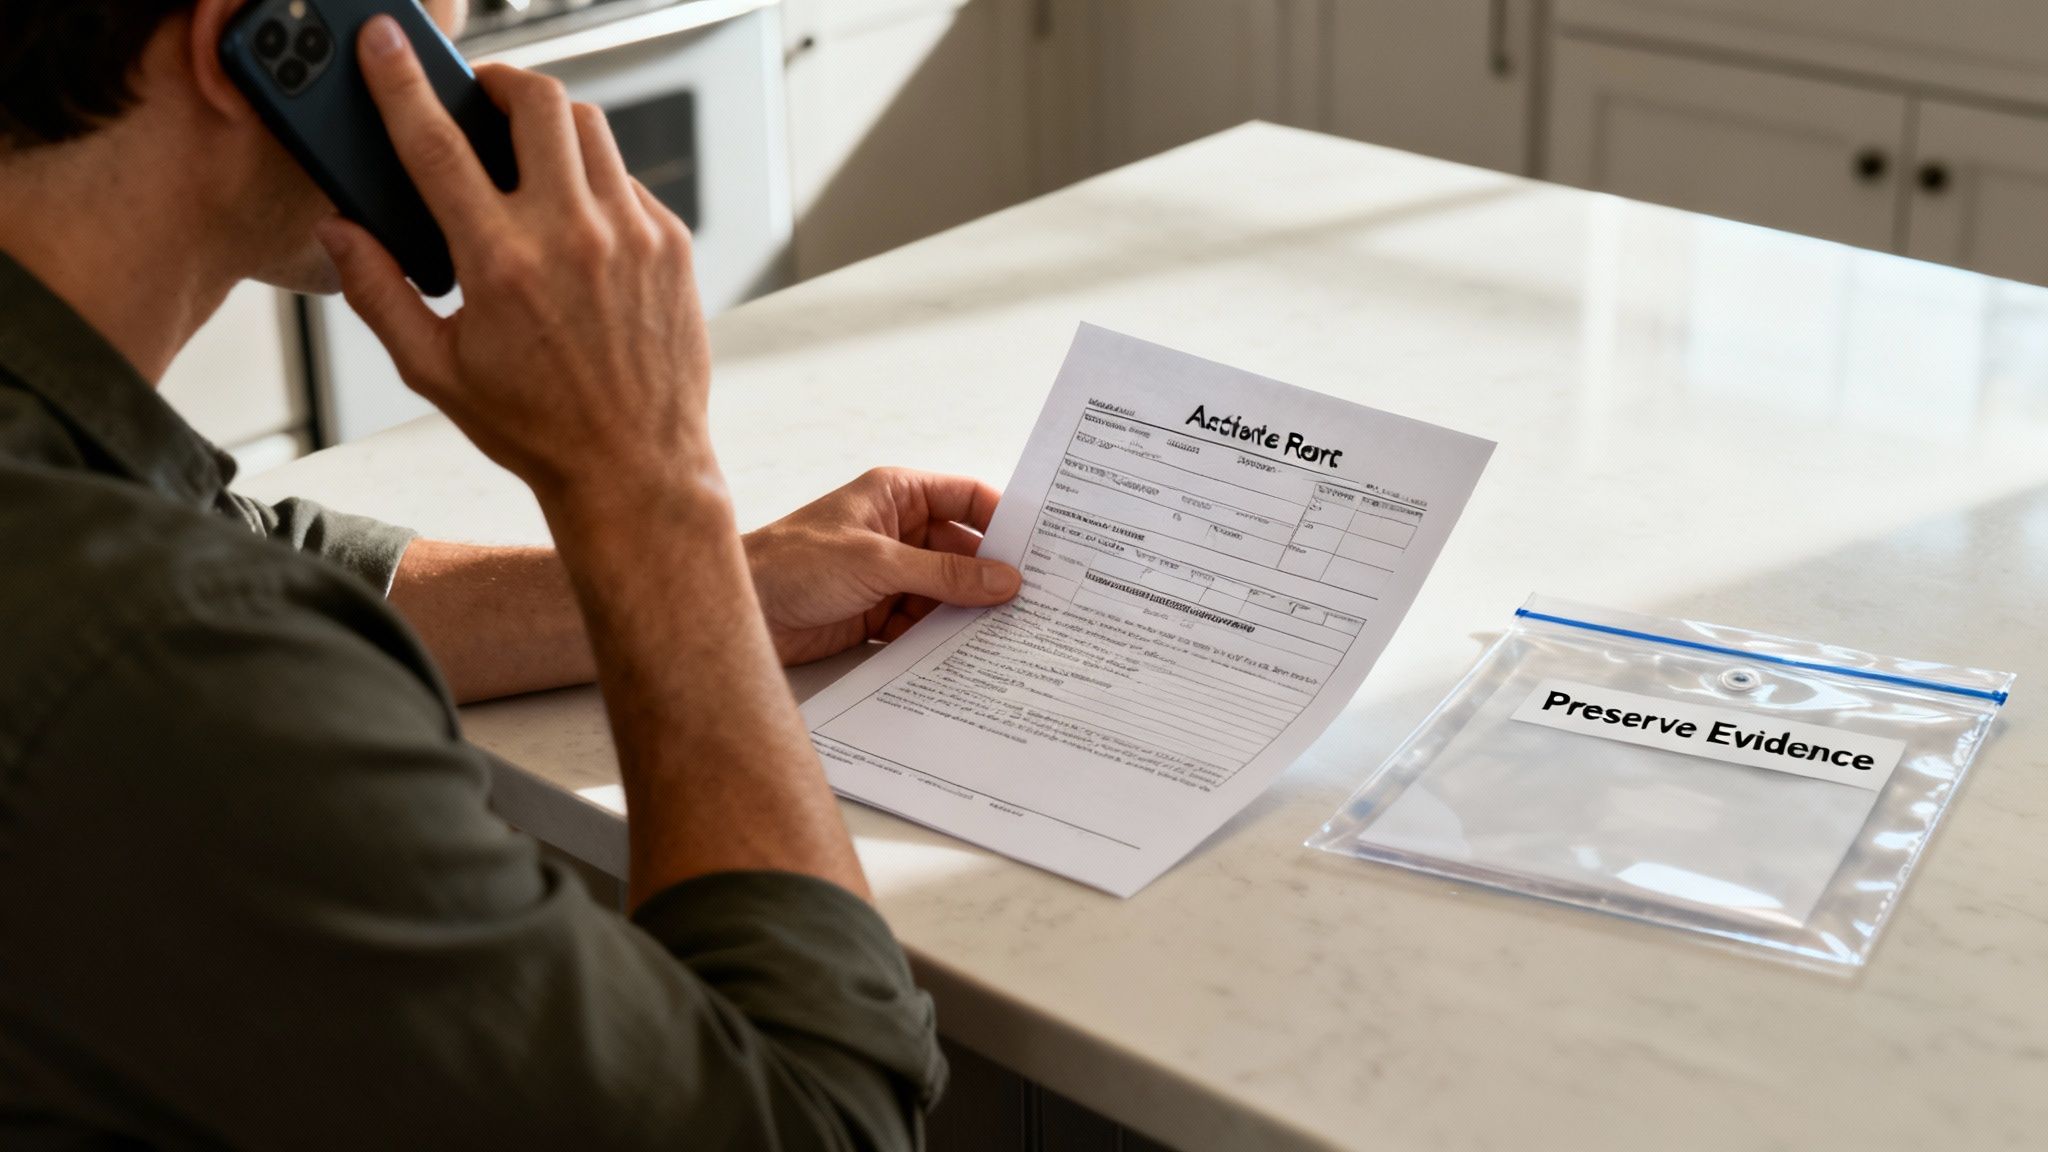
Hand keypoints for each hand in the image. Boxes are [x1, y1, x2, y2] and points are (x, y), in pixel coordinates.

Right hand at [315, 18, 713, 516]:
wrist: (635, 467)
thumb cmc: (535, 427)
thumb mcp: (434, 371)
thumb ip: (376, 292)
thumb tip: (338, 229)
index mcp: (501, 264)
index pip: (437, 144)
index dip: (402, 82)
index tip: (385, 42)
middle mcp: (573, 237)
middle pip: (536, 100)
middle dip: (499, 81)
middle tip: (479, 95)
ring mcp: (633, 235)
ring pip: (590, 128)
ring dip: (550, 122)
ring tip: (525, 150)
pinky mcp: (672, 245)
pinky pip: (625, 179)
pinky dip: (593, 179)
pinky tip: (573, 216)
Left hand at [744, 469, 1022, 665]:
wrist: (741, 609)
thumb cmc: (794, 563)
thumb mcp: (878, 563)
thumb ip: (945, 574)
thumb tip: (1006, 580)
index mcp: (898, 494)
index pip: (968, 498)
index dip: (1006, 519)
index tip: (1044, 546)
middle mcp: (898, 530)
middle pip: (963, 550)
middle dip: (994, 575)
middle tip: (1039, 600)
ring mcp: (890, 573)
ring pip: (947, 591)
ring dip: (970, 612)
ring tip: (1013, 633)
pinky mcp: (878, 612)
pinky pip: (924, 623)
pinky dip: (943, 637)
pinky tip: (971, 654)